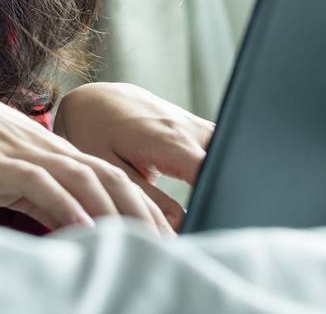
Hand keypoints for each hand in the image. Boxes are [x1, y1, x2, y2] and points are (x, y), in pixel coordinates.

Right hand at [0, 70, 174, 236]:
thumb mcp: (13, 177)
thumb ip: (42, 200)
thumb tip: (71, 228)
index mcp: (60, 152)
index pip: (115, 176)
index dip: (144, 204)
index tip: (165, 233)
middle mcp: (54, 148)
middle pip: (113, 177)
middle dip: (144, 211)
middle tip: (169, 242)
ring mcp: (31, 151)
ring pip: (87, 178)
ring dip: (115, 211)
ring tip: (139, 239)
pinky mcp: (3, 160)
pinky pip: (43, 183)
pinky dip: (67, 206)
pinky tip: (84, 227)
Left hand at [52, 82, 215, 233]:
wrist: (94, 100)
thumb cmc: (95, 134)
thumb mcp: (111, 169)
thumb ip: (148, 198)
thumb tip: (180, 225)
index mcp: (171, 142)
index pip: (211, 172)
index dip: (216, 199)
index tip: (213, 220)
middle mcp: (191, 130)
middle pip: (230, 162)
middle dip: (229, 191)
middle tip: (217, 218)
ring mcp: (198, 126)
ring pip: (230, 153)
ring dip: (228, 177)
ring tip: (216, 205)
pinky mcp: (198, 128)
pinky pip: (221, 147)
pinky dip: (222, 168)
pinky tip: (213, 187)